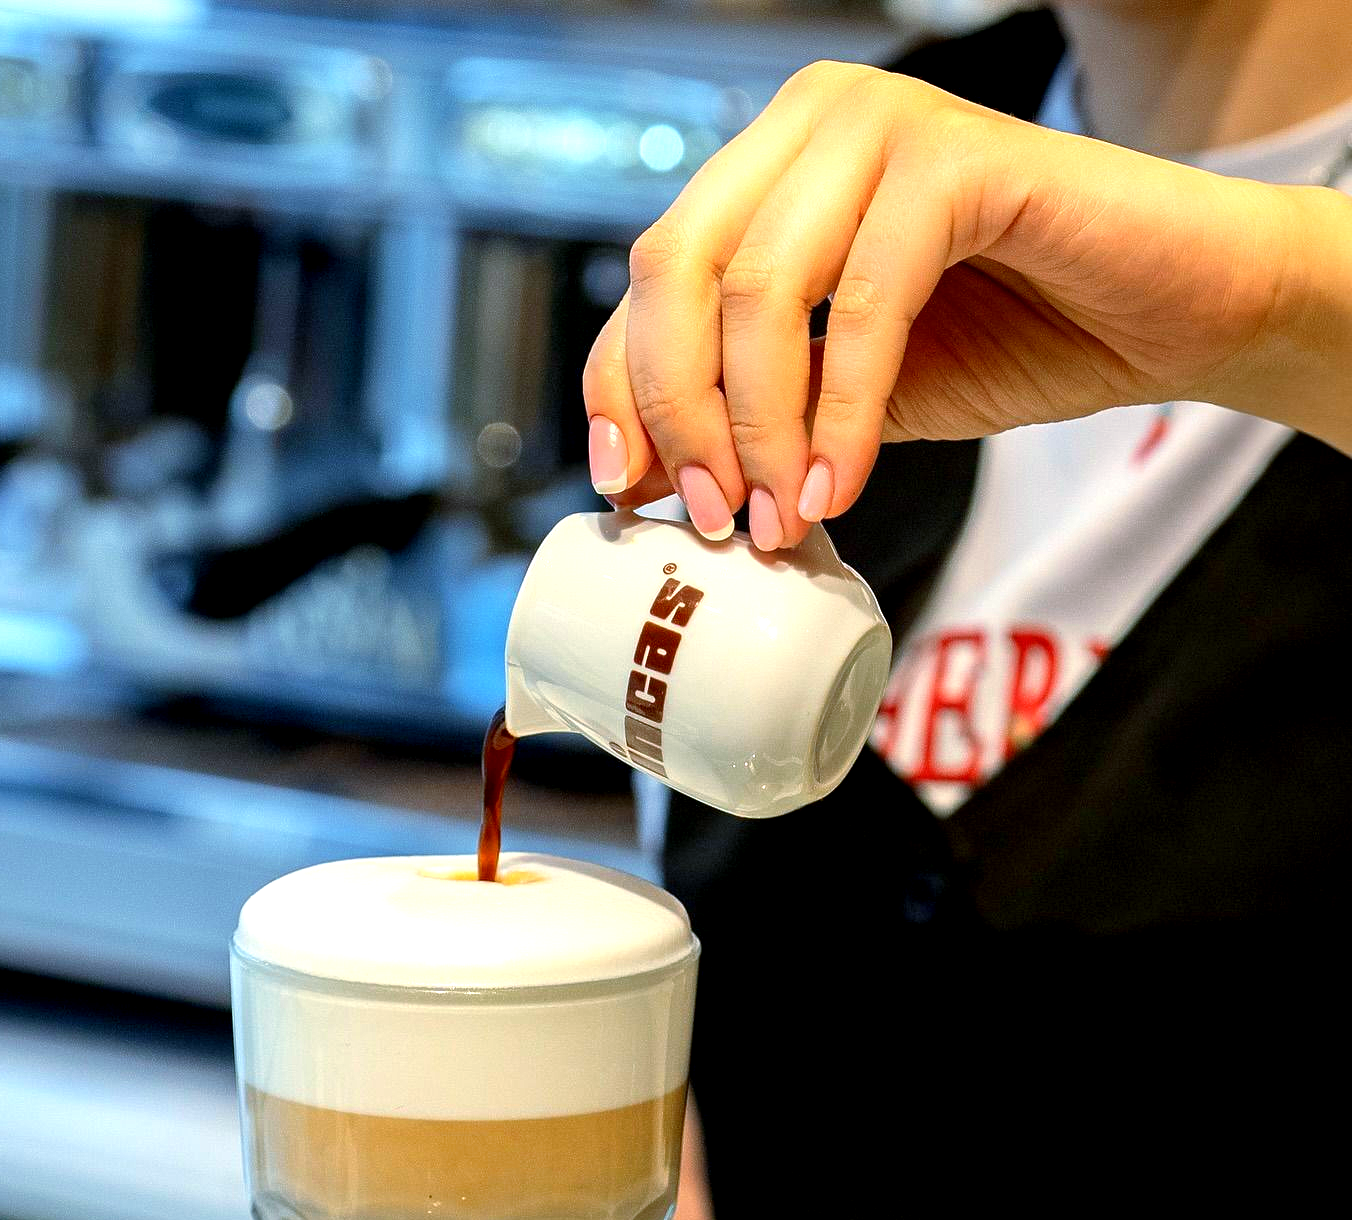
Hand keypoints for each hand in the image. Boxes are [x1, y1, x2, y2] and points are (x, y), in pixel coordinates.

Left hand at [583, 61, 1351, 548]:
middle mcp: (813, 126)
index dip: (619, 389)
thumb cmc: (1020, 340)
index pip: (650, 278)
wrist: (1173, 314)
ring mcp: (883, 126)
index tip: (627, 495)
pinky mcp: (960, 157)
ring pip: (759, 287)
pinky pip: (864, 302)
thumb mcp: (845, 402)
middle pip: (677, 270)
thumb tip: (639, 483)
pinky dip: (844, 410)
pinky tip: (843, 484)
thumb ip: (751, 421)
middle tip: (716, 518)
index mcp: (772, 171)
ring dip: (758, 427)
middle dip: (681, 413)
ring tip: (782, 520)